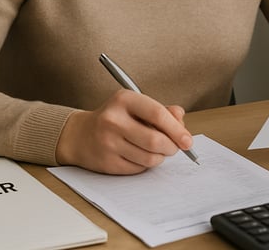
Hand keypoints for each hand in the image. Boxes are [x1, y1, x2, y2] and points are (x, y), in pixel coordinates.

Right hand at [55, 89, 193, 173]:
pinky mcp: (107, 163)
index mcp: (124, 99)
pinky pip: (139, 168)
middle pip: (155, 140)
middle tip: (175, 147)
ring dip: (160, 157)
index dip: (177, 129)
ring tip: (157, 150)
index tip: (188, 140)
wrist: (80, 135)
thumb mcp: (136, 106)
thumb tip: (181, 120)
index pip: (157, 114)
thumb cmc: (115, 118)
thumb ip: (162, 111)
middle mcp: (113, 120)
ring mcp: (108, 142)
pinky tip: (140, 155)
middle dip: (172, 147)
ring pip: (150, 158)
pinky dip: (146, 164)